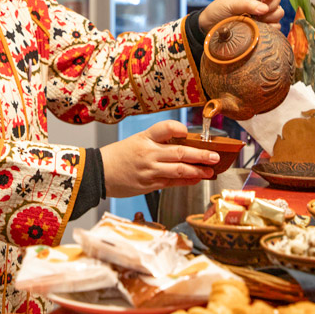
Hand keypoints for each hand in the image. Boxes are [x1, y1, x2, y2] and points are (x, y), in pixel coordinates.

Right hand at [100, 121, 218, 197]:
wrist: (99, 173)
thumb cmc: (119, 156)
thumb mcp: (136, 140)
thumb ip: (158, 142)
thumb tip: (184, 142)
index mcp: (144, 138)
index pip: (165, 128)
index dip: (178, 128)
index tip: (188, 131)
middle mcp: (148, 153)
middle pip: (180, 152)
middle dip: (201, 154)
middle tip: (215, 156)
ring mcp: (150, 170)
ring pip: (179, 170)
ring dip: (198, 170)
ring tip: (210, 171)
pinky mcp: (149, 184)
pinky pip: (172, 182)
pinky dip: (186, 181)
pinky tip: (196, 179)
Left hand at [198, 0, 284, 32]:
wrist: (211, 27)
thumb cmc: (218, 10)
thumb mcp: (230, 4)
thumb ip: (247, 4)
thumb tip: (265, 9)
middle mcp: (261, 0)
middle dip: (269, 6)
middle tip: (255, 13)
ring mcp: (264, 13)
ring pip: (279, 12)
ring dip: (270, 18)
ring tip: (255, 21)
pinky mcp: (264, 26)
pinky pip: (277, 26)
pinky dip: (271, 29)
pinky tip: (259, 29)